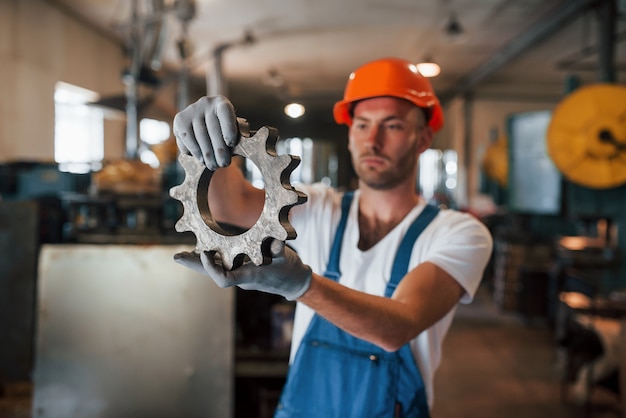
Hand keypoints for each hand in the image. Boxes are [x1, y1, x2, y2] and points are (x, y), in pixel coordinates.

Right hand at [173, 95, 240, 170]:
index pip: (225, 112)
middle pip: (212, 128)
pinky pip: (186, 138)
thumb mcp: (232, 130)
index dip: (228, 128)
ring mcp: (191, 110)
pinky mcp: (180, 120)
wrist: (205, 123)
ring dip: (206, 154)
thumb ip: (234, 138)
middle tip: (223, 163)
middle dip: (219, 149)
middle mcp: (205, 103)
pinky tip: (200, 159)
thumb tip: (233, 150)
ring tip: (213, 165)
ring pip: (199, 136)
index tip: (231, 144)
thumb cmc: (223, 131)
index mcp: (222, 103)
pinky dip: (194, 151)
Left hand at [174, 240, 311, 300]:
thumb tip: (274, 245)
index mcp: (249, 277)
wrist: (294, 281)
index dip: (211, 268)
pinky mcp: (241, 269)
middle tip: (177, 257)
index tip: (205, 252)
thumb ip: (279, 251)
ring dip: (198, 261)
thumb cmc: (289, 270)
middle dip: (194, 264)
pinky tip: (202, 249)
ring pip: (214, 268)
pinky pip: (221, 264)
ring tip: (182, 253)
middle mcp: (240, 277)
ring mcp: (240, 274)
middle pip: (212, 273)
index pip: (224, 279)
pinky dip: (210, 257)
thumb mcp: (287, 258)